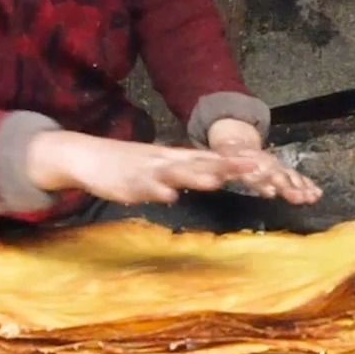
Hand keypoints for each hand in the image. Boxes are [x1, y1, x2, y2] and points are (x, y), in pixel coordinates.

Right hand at [24, 130, 258, 205]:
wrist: (90, 156)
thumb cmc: (131, 164)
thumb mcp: (164, 164)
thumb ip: (189, 171)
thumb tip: (218, 176)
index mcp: (177, 157)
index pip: (213, 158)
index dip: (238, 163)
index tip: (264, 166)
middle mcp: (168, 161)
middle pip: (202, 163)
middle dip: (228, 167)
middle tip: (254, 169)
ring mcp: (149, 172)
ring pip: (176, 174)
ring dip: (196, 177)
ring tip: (216, 181)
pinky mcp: (130, 184)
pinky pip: (145, 189)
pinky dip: (158, 192)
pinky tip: (168, 197)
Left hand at [206, 119, 323, 204]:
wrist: (239, 145)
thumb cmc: (229, 157)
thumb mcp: (221, 161)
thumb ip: (220, 169)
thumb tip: (216, 178)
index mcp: (249, 163)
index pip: (256, 173)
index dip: (263, 182)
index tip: (271, 191)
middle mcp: (266, 165)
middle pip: (278, 176)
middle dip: (289, 187)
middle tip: (299, 197)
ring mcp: (276, 168)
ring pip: (290, 177)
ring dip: (302, 188)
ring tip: (312, 197)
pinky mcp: (283, 172)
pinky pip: (297, 178)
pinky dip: (307, 186)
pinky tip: (316, 194)